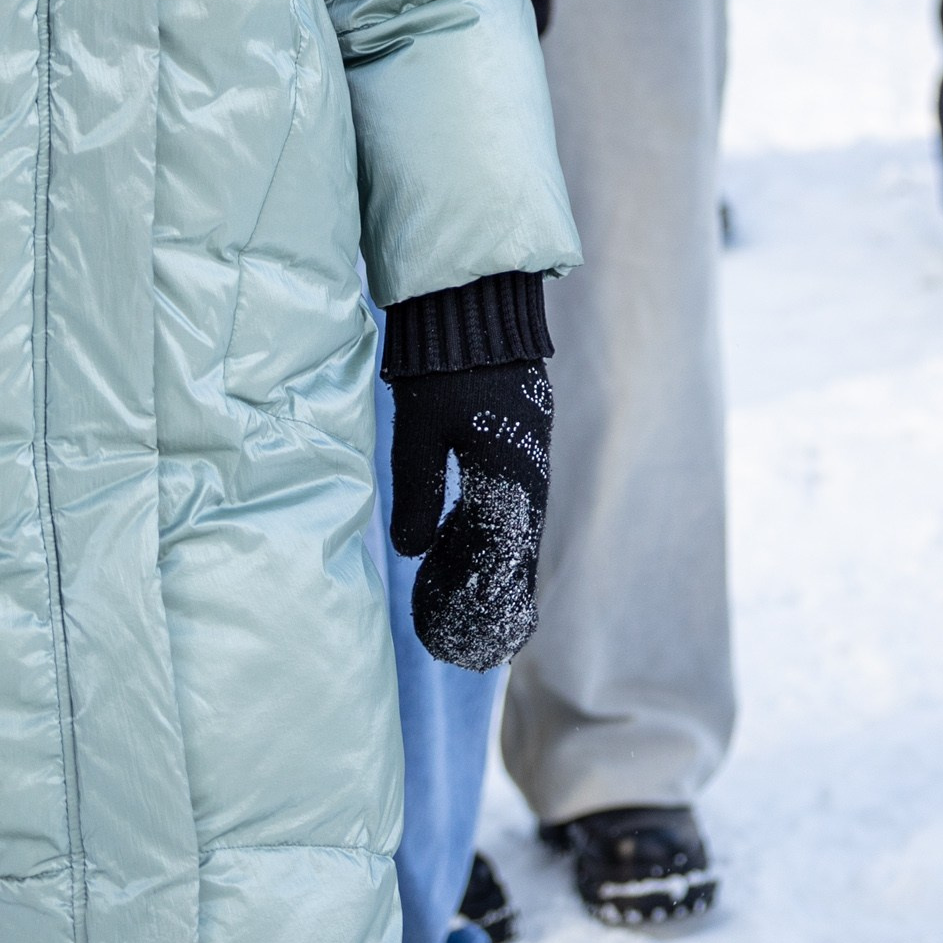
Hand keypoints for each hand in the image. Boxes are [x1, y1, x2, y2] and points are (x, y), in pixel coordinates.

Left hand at [386, 360, 552, 672]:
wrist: (475, 308)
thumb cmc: (444, 368)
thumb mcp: (421, 431)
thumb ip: (418, 493)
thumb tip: (412, 551)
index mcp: (512, 477)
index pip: (504, 559)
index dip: (482, 599)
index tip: (459, 630)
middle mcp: (530, 473)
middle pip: (516, 553)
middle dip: (494, 595)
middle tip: (468, 635)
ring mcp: (528, 457)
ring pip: (515, 530)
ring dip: (492, 567)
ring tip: (464, 601)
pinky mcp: (519, 443)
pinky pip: (512, 505)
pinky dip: (491, 535)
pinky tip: (461, 546)